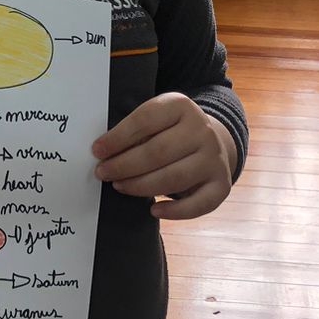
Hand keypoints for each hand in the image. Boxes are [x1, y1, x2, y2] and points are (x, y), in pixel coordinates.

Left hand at [92, 93, 236, 220]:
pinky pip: (198, 204)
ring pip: (173, 178)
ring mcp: (214, 158)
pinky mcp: (221, 185)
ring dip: (141, 186)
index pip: (145, 120)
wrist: (211, 142)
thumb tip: (102, 153)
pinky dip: (174, 212)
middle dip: (124, 165)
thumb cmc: (170, 132)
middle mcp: (202, 130)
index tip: (97, 151)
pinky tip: (153, 210)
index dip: (118, 137)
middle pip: (157, 152)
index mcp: (181, 106)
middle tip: (103, 173)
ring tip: (120, 186)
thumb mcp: (155, 120)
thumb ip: (133, 132)